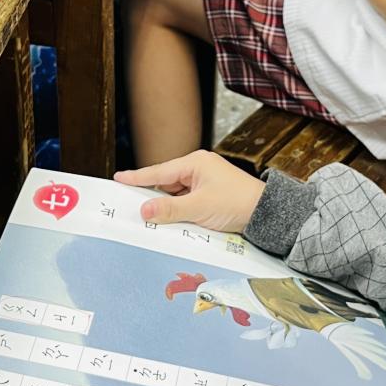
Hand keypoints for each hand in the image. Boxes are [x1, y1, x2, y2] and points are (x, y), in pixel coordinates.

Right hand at [114, 151, 264, 233]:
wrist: (267, 214)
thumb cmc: (238, 204)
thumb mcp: (199, 207)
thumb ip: (170, 209)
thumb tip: (145, 210)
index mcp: (196, 163)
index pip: (159, 172)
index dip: (137, 177)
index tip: (119, 178)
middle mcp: (199, 169)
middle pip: (166, 184)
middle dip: (151, 196)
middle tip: (130, 205)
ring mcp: (205, 182)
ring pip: (176, 195)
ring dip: (166, 207)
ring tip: (150, 219)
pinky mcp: (210, 196)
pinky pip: (186, 203)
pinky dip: (178, 212)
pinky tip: (171, 222)